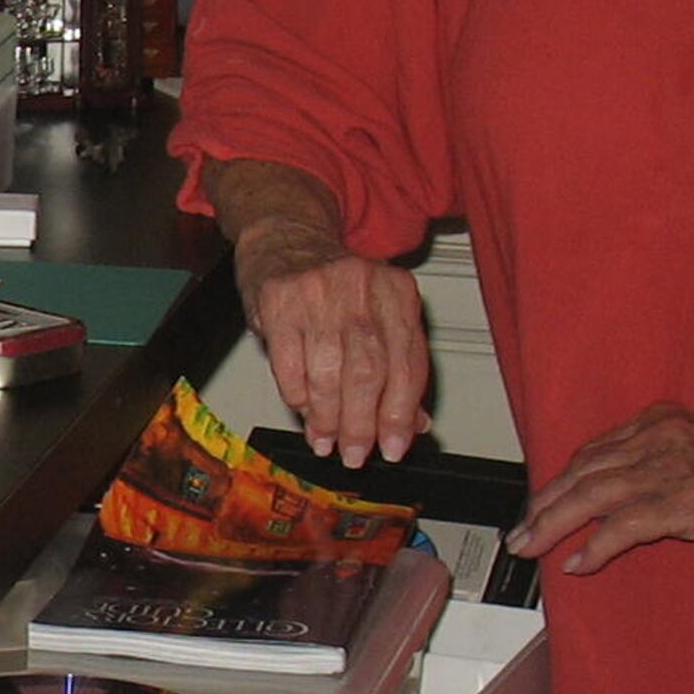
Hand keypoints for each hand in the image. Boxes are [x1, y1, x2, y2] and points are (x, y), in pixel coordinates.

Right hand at [237, 223, 427, 466]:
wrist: (286, 239)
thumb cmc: (336, 286)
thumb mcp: (378, 315)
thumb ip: (399, 367)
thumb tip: (415, 424)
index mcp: (398, 292)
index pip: (408, 365)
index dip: (401, 414)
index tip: (394, 446)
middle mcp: (363, 288)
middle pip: (369, 373)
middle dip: (362, 425)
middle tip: (356, 454)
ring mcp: (319, 293)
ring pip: (329, 374)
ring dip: (327, 419)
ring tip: (326, 441)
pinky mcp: (278, 300)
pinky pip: (290, 366)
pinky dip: (298, 397)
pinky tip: (303, 410)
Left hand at [509, 404, 693, 574]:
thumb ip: (661, 467)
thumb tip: (619, 501)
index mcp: (662, 424)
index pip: (592, 453)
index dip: (559, 483)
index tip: (537, 507)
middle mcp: (659, 439)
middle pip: (581, 472)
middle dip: (542, 506)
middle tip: (519, 535)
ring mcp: (671, 469)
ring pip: (591, 495)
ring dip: (553, 525)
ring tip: (531, 548)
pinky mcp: (686, 502)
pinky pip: (623, 525)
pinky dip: (594, 546)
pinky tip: (579, 564)